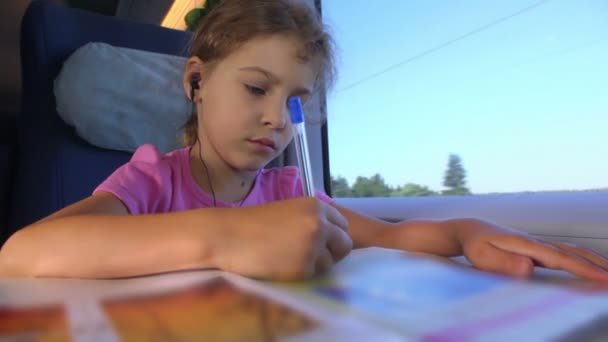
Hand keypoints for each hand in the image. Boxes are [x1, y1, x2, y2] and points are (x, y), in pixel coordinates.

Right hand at [216, 197, 351, 280]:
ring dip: (314, 265)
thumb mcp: (288, 212)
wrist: (226, 236)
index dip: (332, 238)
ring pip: (330, 263)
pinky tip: (280, 266)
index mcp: (316, 206)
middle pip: (344, 245)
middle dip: (331, 253)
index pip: (343, 226)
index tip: (319, 244)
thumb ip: (310, 221)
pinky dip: (300, 275)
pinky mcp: (304, 266)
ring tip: (287, 259)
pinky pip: (313, 276)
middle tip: (308, 256)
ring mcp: (314, 245)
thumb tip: (332, 239)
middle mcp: (320, 223)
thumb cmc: (251, 225)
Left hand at [458, 219, 607, 281]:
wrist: (470, 229)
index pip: (561, 259)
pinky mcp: (536, 249)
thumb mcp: (482, 255)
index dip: (583, 269)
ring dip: (593, 261)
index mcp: (527, 245)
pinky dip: (581, 259)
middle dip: (597, 265)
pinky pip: (565, 254)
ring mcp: (538, 245)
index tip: (603, 279)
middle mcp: (536, 243)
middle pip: (573, 253)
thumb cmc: (475, 244)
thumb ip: (503, 262)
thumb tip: (529, 268)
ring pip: (572, 252)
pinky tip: (588, 266)